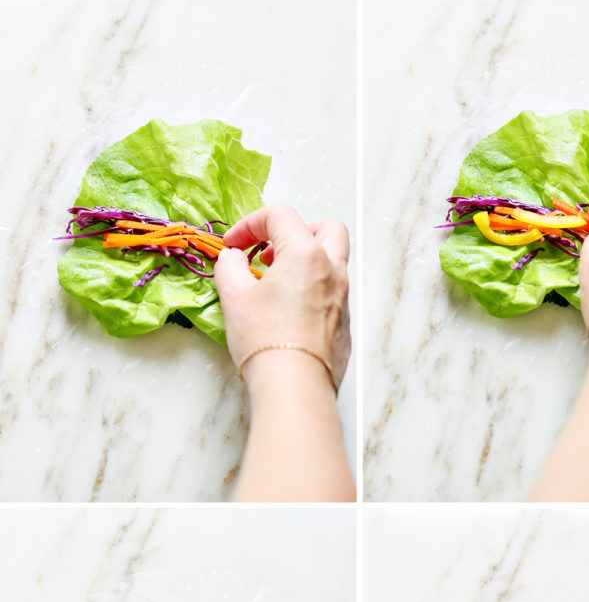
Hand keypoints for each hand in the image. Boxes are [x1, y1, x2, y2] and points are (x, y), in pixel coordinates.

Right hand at [216, 204, 350, 391]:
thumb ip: (229, 267)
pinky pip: (333, 291)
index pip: (281, 216)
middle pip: (325, 229)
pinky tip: (289, 310)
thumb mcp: (234, 297)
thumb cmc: (265, 338)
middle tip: (270, 251)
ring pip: (333, 260)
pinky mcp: (345, 323)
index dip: (250, 224)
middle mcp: (332, 270)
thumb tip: (232, 257)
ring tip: (275, 282)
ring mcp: (343, 297)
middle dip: (296, 231)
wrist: (294, 386)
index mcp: (306, 254)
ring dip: (305, 260)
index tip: (233, 245)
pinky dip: (313, 288)